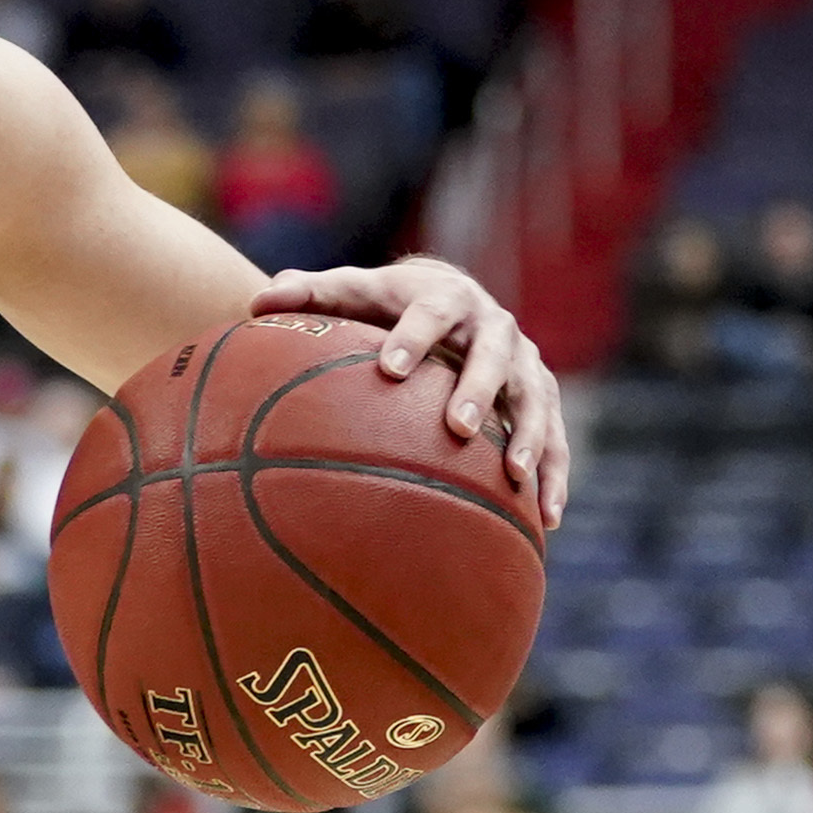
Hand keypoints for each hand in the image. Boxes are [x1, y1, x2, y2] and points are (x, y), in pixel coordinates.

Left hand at [246, 256, 570, 524]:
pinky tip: (546, 519)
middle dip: (478, 390)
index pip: (429, 312)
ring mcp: (524, 363)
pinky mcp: (542, 397)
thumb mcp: (353, 292)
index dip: (412, 338)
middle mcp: (494, 327)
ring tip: (515, 477)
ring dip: (529, 436)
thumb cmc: (389, 304)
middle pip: (492, 355)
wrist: (452, 298)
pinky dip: (555, 474)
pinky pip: (556, 437)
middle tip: (456, 429)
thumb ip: (309, 294)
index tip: (388, 369)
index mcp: (444, 297)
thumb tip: (257, 303)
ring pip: (535, 397)